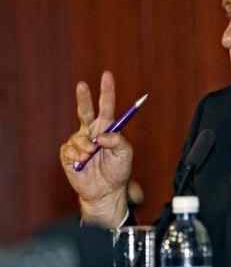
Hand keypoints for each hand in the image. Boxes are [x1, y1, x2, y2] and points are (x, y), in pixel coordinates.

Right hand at [59, 71, 131, 226]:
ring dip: (86, 146)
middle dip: (84, 97)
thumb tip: (101, 135)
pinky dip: (77, 155)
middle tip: (82, 84)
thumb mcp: (126, 154)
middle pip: (86, 111)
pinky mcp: (68, 154)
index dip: (107, 91)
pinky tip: (83, 162)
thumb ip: (118, 141)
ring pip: (79, 136)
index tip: (107, 75)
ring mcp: (79, 142)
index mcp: (108, 128)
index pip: (107, 106)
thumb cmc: (118, 171)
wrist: (106, 191)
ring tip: (92, 155)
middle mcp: (92, 132)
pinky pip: (70, 150)